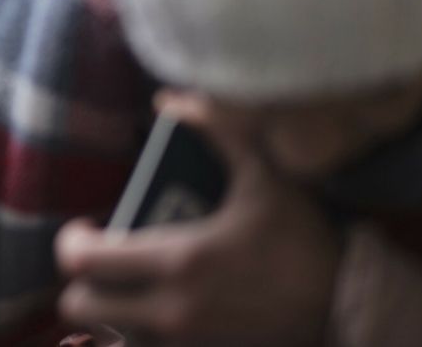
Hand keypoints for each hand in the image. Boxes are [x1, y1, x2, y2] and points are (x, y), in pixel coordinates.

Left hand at [54, 92, 340, 346]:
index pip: (84, 263)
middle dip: (82, 283)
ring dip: (110, 313)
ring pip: (111, 335)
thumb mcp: (263, 175)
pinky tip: (160, 310)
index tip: (86, 229)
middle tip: (103, 261)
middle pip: (82, 307)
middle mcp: (171, 310)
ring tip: (128, 287)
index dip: (71, 244)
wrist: (350, 306)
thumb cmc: (302, 240)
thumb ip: (216, 129)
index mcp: (178, 261)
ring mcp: (185, 343)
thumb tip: (169, 99)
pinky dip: (141, 334)